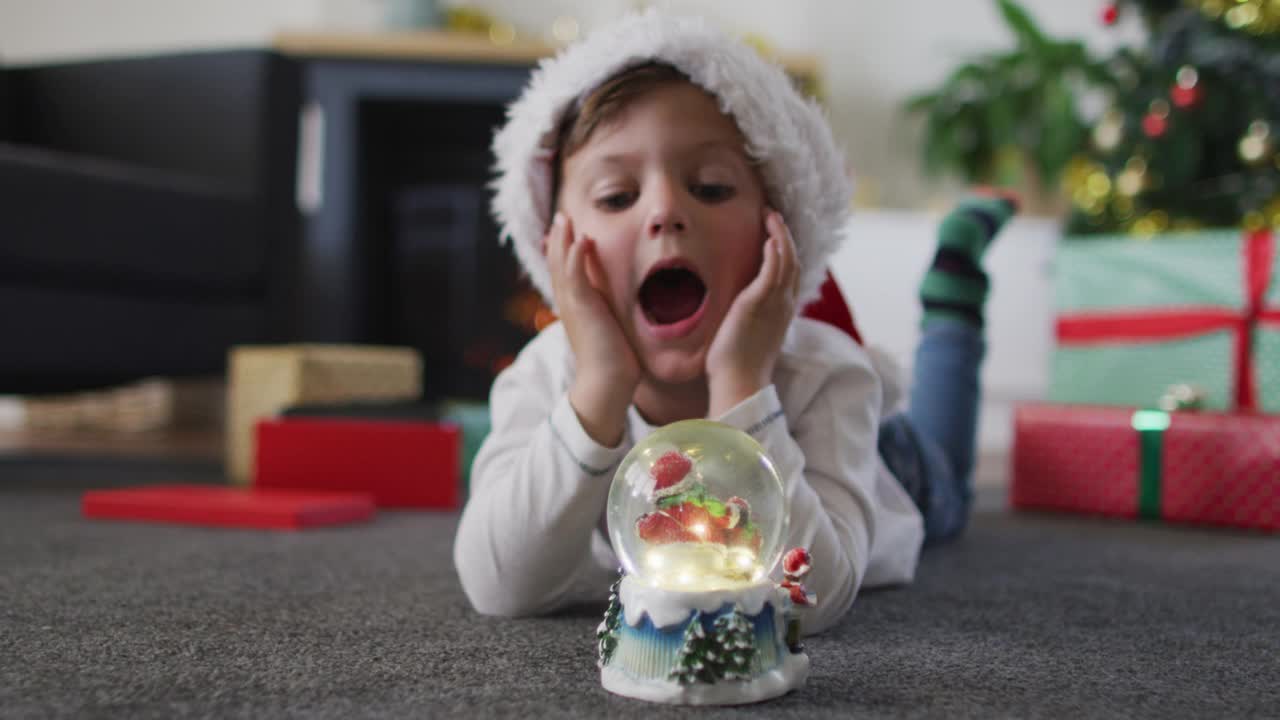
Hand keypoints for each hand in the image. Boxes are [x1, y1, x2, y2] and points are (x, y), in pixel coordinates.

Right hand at [545, 213, 639, 446]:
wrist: (607, 383)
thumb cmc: (614, 360)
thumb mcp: (610, 327)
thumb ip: (609, 311)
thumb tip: (617, 301)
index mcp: (575, 306)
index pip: (565, 272)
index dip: (563, 250)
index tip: (567, 230)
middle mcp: (569, 304)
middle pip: (558, 264)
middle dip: (559, 239)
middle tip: (561, 217)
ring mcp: (573, 306)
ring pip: (562, 266)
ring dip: (563, 241)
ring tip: (564, 220)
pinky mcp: (582, 309)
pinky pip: (575, 278)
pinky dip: (574, 258)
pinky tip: (578, 240)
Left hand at [705, 210, 797, 416]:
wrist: (738, 382)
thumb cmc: (737, 366)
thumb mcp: (747, 336)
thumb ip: (747, 319)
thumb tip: (737, 312)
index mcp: (781, 312)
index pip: (790, 275)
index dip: (786, 252)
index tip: (774, 235)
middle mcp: (783, 306)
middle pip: (793, 262)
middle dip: (785, 236)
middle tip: (773, 217)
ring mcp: (774, 304)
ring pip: (787, 261)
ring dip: (780, 235)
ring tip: (771, 216)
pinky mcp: (759, 303)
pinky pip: (774, 271)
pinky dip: (775, 251)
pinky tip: (770, 236)